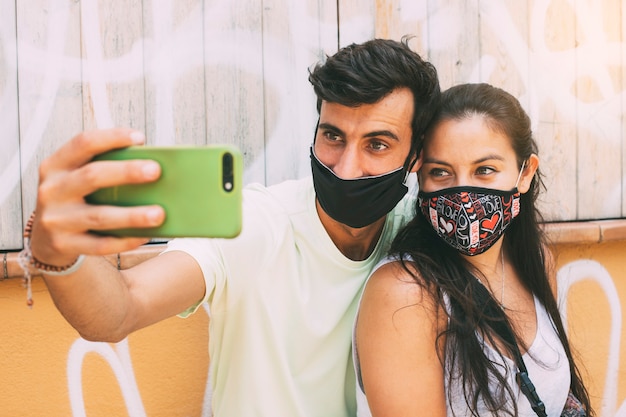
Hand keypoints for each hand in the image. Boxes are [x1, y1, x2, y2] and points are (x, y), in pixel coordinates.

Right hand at [30, 128, 165, 266]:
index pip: (83, 143)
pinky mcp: (65, 244)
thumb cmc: (73, 200)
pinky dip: (126, 240)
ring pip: (99, 216)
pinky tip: (145, 235)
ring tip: (159, 213)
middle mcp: (53, 190)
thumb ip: (104, 168)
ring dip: (132, 215)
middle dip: (126, 172)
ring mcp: (57, 219)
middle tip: (155, 170)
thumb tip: (150, 167)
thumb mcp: (77, 178)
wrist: (46, 238)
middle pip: (92, 176)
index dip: (112, 138)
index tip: (139, 138)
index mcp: (56, 166)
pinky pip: (101, 244)